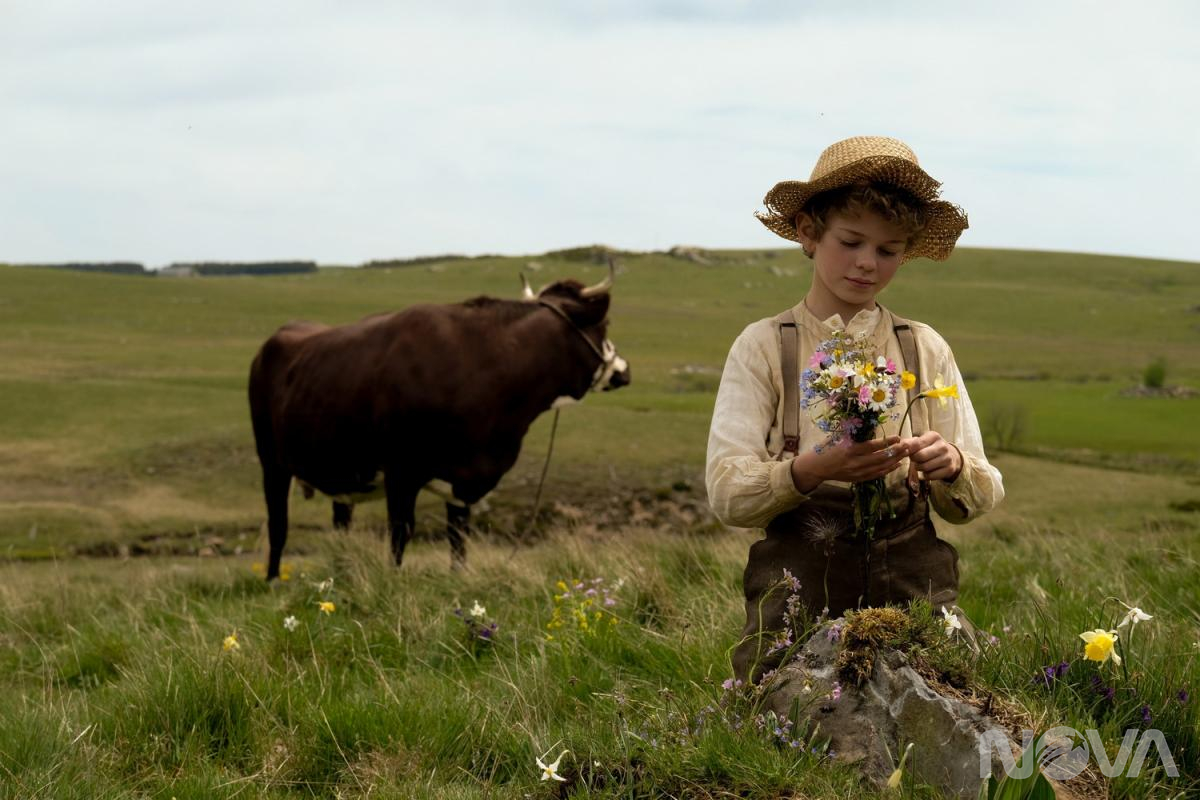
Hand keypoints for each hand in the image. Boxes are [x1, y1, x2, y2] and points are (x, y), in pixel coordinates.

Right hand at [790, 435, 909, 493]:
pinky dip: (888, 470)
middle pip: (880, 458)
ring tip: (906, 454)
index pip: (873, 446)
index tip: (898, 437)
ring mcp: (857, 472)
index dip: (887, 442)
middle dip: (896, 452)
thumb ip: (854, 432)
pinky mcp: (858, 478)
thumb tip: (870, 422)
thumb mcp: (838, 436)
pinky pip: (876, 475)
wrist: (817, 467)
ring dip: (895, 460)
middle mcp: (855, 462)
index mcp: (850, 449)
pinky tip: (897, 465)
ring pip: (881, 467)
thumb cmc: (826, 448)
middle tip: (908, 446)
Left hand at [899, 431, 961, 482]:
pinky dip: (926, 475)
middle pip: (920, 456)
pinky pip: (930, 476)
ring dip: (919, 468)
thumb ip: (910, 442)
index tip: (904, 452)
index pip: (916, 444)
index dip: (907, 449)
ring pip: (925, 467)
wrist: (951, 456)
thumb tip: (898, 445)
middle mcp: (942, 446)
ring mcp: (947, 458)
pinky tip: (928, 470)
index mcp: (934, 436)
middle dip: (914, 460)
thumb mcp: (923, 441)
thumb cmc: (931, 447)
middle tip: (914, 459)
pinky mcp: (949, 469)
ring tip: (921, 464)